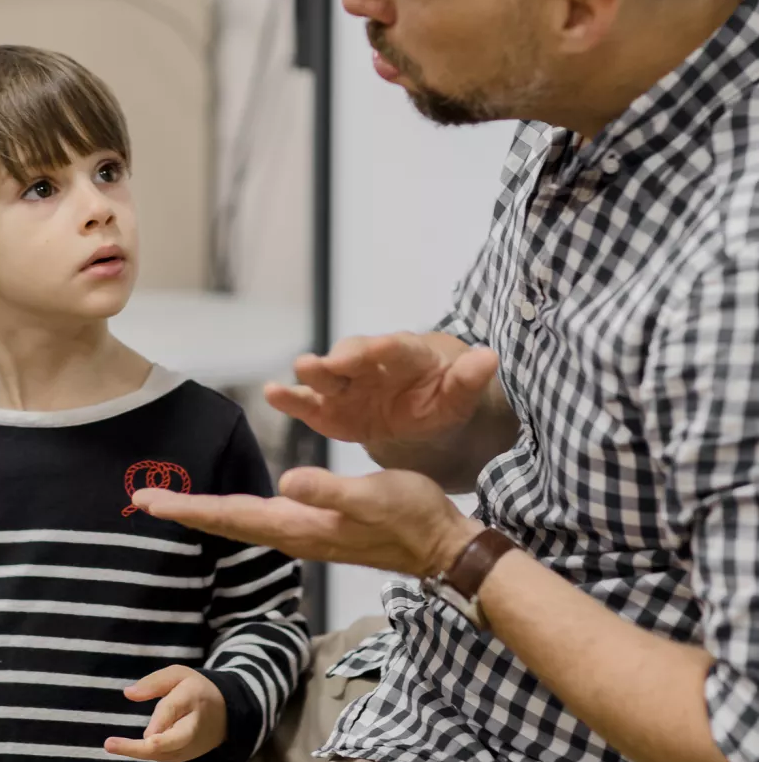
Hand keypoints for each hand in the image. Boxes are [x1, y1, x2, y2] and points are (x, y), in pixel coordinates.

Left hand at [104, 666, 227, 761]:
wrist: (224, 715)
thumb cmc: (194, 690)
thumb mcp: (178, 675)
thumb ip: (154, 682)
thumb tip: (128, 693)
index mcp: (192, 698)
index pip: (173, 709)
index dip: (161, 721)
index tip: (147, 734)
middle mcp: (192, 726)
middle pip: (175, 739)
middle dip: (156, 745)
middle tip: (133, 743)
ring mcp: (189, 745)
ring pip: (164, 752)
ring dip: (138, 750)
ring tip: (111, 744)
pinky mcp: (182, 756)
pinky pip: (160, 755)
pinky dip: (143, 751)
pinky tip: (123, 746)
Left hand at [132, 465, 478, 577]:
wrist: (442, 546)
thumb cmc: (412, 517)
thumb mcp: (373, 497)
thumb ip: (330, 491)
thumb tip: (287, 482)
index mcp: (299, 526)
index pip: (230, 517)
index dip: (188, 508)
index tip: (149, 502)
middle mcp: (294, 534)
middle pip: (227, 522)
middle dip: (185, 511)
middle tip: (144, 500)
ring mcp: (305, 534)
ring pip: (242, 523)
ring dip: (206, 513)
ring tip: (174, 503)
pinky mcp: (318, 529)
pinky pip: (262, 521)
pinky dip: (235, 513)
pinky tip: (231, 508)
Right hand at [266, 332, 498, 447]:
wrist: (420, 413)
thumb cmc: (440, 396)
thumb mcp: (460, 394)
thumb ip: (469, 380)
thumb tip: (488, 358)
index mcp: (407, 356)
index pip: (397, 348)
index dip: (387, 348)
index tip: (378, 348)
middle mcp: (371, 364)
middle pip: (355, 355)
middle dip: (344, 358)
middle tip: (332, 363)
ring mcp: (347, 385)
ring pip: (327, 375)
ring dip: (314, 372)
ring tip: (301, 369)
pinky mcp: (329, 409)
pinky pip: (307, 403)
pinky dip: (290, 399)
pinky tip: (271, 393)